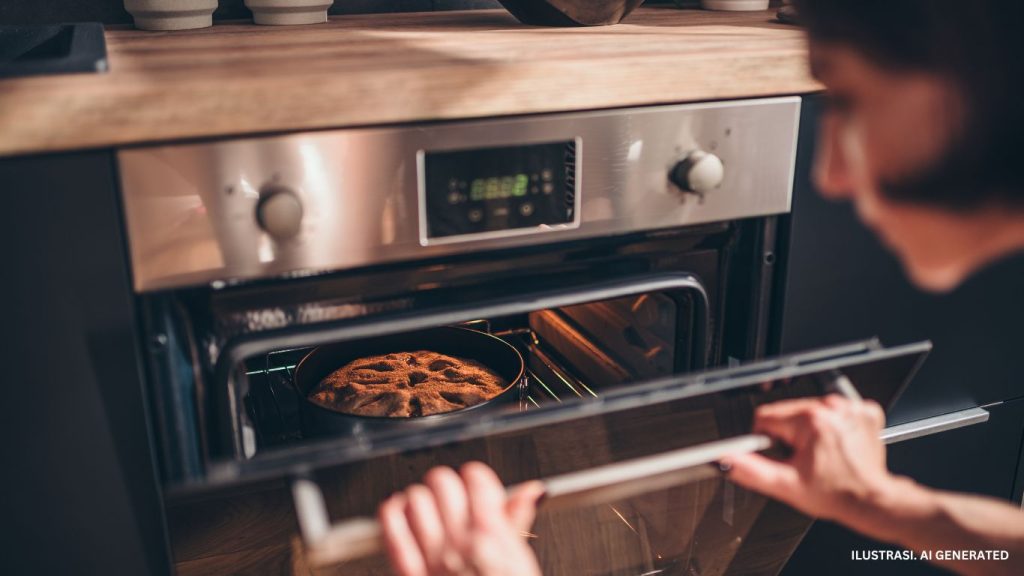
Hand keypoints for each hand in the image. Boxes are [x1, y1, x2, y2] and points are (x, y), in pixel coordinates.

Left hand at [379, 462, 543, 575]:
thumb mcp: (520, 563)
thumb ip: (517, 522)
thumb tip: (530, 491)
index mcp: (494, 537)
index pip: (476, 480)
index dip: (476, 477)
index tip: (475, 481)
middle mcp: (463, 545)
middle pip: (444, 484)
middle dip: (448, 484)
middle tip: (452, 494)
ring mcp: (434, 560)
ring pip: (416, 501)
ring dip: (420, 497)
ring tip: (425, 503)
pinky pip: (394, 534)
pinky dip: (392, 515)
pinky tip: (395, 508)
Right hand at [723, 395, 895, 522]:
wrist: (871, 501)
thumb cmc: (835, 495)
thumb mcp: (786, 485)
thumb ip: (751, 470)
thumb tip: (727, 459)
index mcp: (810, 421)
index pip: (766, 417)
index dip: (768, 440)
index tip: (784, 455)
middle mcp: (830, 408)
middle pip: (788, 412)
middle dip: (789, 435)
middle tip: (804, 459)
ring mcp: (850, 408)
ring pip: (809, 410)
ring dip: (810, 430)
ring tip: (821, 454)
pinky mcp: (864, 411)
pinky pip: (835, 411)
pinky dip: (833, 426)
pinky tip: (836, 445)